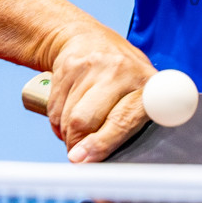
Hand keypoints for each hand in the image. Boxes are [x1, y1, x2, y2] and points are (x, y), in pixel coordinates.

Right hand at [44, 29, 155, 161]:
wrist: (87, 38)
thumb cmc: (122, 75)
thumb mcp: (139, 90)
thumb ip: (133, 121)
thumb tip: (117, 165)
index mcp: (146, 83)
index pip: (124, 119)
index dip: (104, 142)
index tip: (88, 160)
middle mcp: (120, 71)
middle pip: (87, 121)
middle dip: (79, 146)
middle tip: (79, 157)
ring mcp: (92, 67)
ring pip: (68, 118)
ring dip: (68, 136)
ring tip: (77, 133)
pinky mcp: (68, 67)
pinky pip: (55, 109)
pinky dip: (57, 123)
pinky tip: (66, 117)